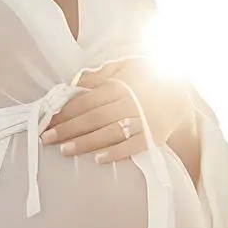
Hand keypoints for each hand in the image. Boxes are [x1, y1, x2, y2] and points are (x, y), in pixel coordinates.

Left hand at [40, 58, 192, 164]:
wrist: (182, 90)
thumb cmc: (148, 78)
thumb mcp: (126, 67)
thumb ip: (102, 73)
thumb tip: (77, 81)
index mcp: (118, 85)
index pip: (85, 101)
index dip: (64, 112)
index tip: (45, 122)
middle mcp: (128, 101)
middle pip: (92, 117)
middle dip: (67, 129)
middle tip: (46, 139)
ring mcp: (141, 119)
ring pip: (109, 132)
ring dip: (86, 142)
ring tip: (65, 151)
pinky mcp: (154, 135)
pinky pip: (133, 146)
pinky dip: (116, 152)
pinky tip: (99, 160)